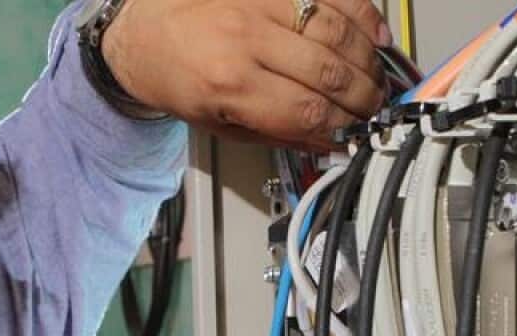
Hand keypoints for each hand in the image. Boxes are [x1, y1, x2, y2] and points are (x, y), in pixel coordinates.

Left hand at [103, 0, 390, 150]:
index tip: (353, 133)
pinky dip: (361, 15)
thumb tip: (325, 141)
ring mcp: (259, 3)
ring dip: (366, 60)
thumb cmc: (175, 75)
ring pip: (337, 31)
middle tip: (372, 108)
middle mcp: (245, 39)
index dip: (339, 127)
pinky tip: (373, 36)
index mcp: (227, 84)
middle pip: (328, 73)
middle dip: (360, 98)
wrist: (142, 30)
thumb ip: (273, 133)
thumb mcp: (215, 123)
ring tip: (374, 79)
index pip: (304, 111)